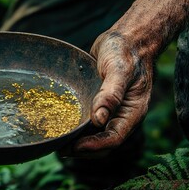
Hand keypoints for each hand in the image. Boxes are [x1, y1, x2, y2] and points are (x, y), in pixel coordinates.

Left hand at [61, 31, 154, 157]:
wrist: (123, 40)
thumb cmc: (125, 52)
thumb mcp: (119, 70)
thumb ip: (110, 94)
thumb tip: (99, 120)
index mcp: (131, 112)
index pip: (114, 138)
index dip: (94, 146)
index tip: (74, 147)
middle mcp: (121, 116)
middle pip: (102, 142)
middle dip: (82, 149)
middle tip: (59, 148)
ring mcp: (110, 112)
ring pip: (93, 135)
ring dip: (77, 141)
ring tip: (57, 141)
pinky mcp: (98, 105)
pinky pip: (88, 122)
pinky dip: (76, 127)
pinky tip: (60, 125)